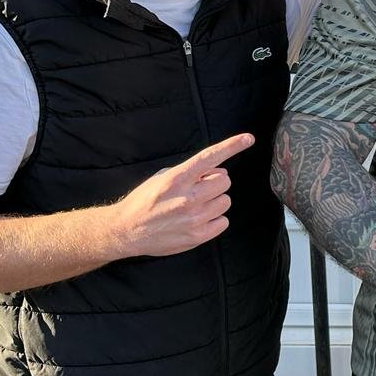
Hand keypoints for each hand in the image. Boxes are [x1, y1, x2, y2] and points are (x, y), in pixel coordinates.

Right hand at [106, 133, 254, 256]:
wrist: (126, 230)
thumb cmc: (145, 201)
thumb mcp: (163, 177)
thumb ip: (192, 172)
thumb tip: (220, 171)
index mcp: (177, 179)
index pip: (210, 157)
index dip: (232, 145)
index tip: (249, 138)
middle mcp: (187, 197)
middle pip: (225, 181)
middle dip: (215, 183)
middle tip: (198, 189)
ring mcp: (194, 218)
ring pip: (225, 201)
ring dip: (214, 201)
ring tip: (194, 207)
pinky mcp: (197, 236)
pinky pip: (224, 221)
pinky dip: (214, 220)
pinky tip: (197, 220)